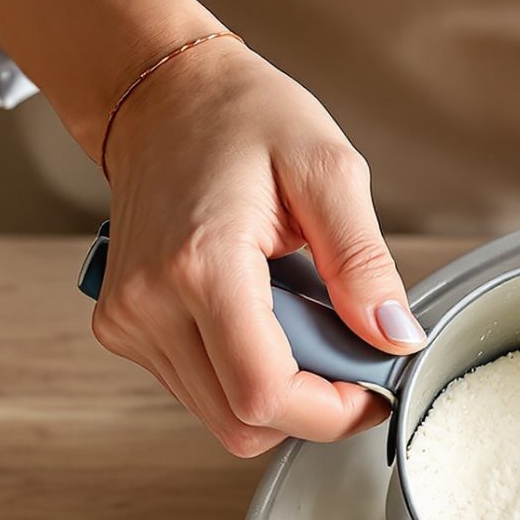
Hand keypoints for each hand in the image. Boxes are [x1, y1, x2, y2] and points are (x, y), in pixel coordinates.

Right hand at [92, 39, 421, 455]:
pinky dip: (244, 373)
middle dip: (311, 409)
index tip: (372, 386)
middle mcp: (149, 302)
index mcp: (200, 263)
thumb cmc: (242, 118)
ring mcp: (128, 320)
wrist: (163, 97)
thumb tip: (396, 337)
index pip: (265, 393)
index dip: (331, 412)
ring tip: (300, 316)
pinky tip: (261, 316)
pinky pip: (199, 391)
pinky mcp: (123, 328)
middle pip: (243, 422)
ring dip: (279, 391)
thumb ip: (365, 262)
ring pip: (222, 417)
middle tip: (348, 352)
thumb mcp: (328, 169)